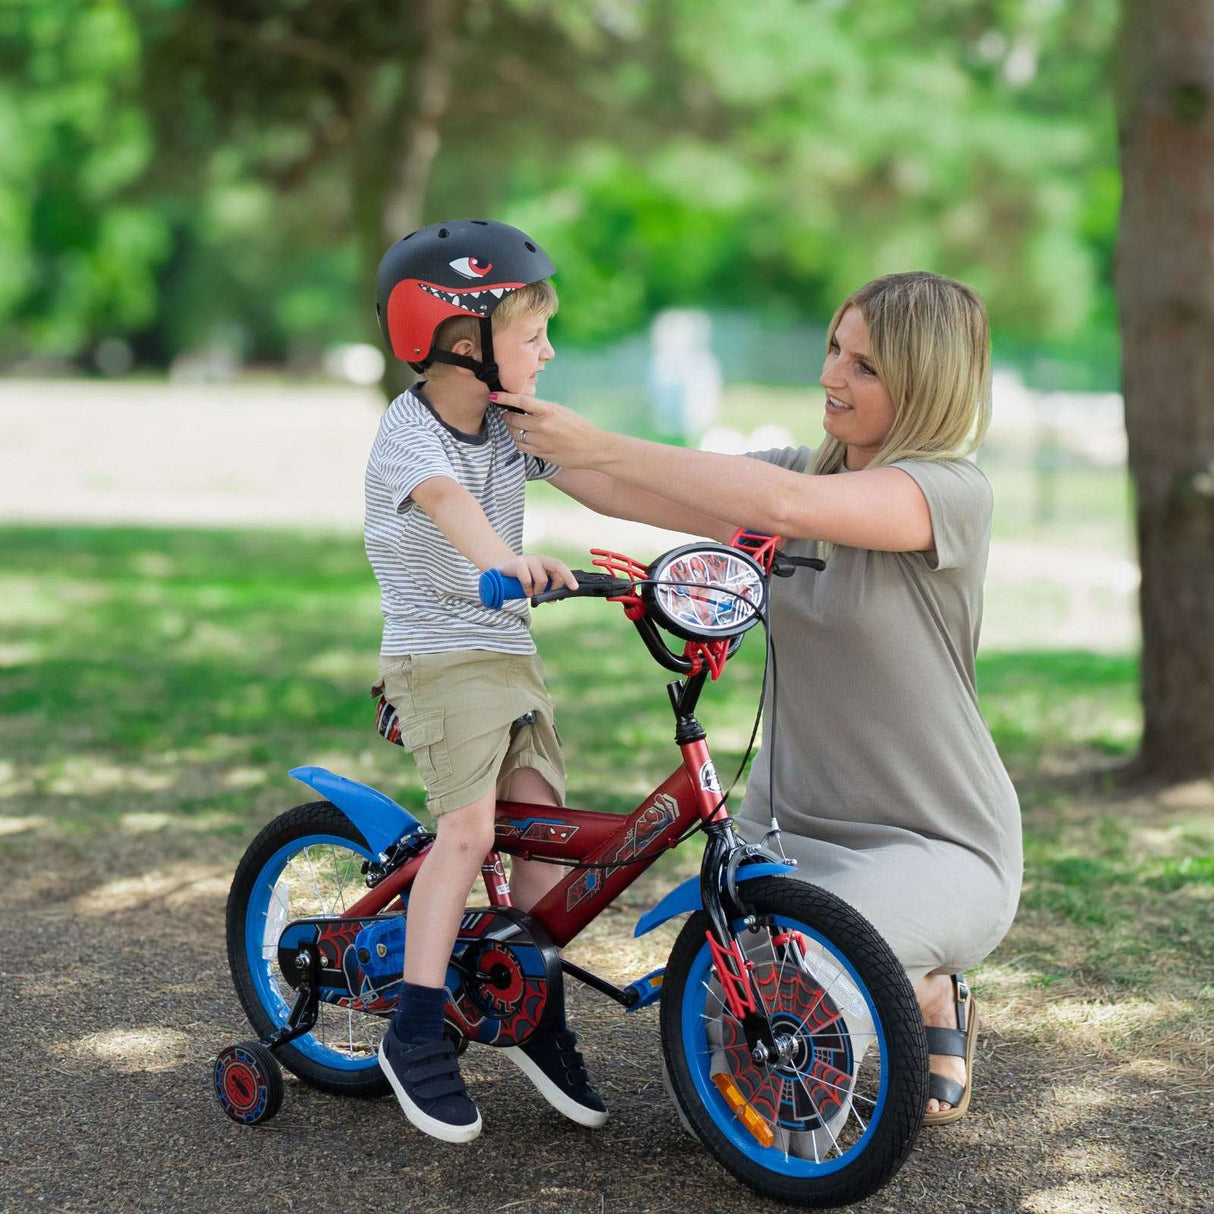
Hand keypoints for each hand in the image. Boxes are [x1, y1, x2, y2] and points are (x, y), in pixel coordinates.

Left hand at [491, 392, 608, 469]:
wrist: (593, 448)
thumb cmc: (579, 427)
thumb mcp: (562, 411)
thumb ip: (543, 409)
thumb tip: (523, 406)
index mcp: (549, 410)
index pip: (521, 401)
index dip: (504, 397)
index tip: (493, 395)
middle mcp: (543, 425)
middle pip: (514, 419)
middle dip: (507, 416)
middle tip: (507, 414)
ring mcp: (541, 441)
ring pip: (515, 434)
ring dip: (512, 429)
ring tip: (516, 426)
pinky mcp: (541, 453)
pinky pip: (522, 446)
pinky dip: (519, 441)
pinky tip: (523, 438)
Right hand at [496, 553, 578, 595]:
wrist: (500, 569)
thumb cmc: (520, 577)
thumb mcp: (535, 582)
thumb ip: (546, 588)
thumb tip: (555, 599)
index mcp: (546, 562)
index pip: (561, 566)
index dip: (568, 577)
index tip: (574, 588)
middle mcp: (539, 558)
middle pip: (556, 568)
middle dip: (556, 586)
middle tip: (550, 597)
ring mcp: (528, 560)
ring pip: (542, 579)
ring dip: (538, 591)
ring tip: (532, 594)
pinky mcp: (517, 564)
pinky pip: (528, 581)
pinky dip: (528, 590)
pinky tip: (526, 592)